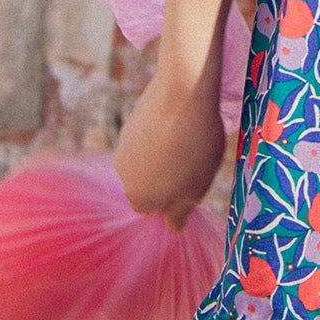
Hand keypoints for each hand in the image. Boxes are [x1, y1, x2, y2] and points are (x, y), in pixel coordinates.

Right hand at [115, 67, 225, 231]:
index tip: (192, 181)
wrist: (183, 92)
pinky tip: (180, 121)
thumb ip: (180, 213)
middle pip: (147, 183)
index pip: (154, 209)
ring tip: (190, 139)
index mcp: (138, 198)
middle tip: (193, 160)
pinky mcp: (131, 120)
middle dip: (167, 176)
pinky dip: (161, 133)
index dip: (174, 197)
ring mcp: (124, 144)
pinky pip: (148, 137)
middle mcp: (123, 174)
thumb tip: (172, 228)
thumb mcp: (196, 190)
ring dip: (164, 154)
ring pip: (147, 159)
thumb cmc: (194, 148)